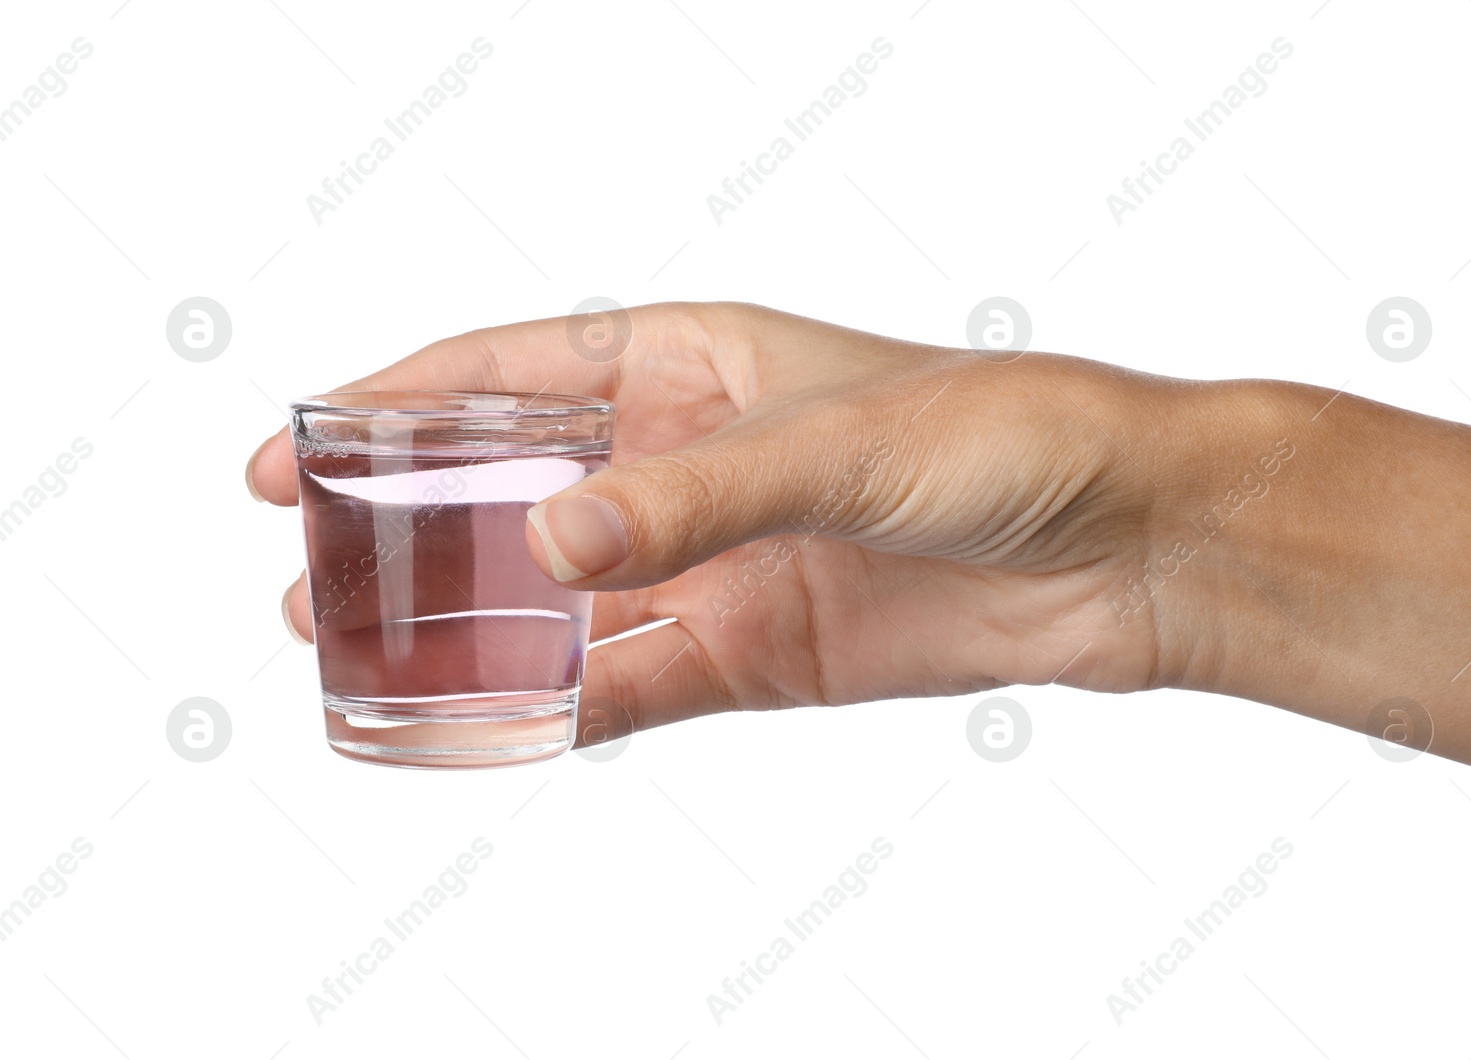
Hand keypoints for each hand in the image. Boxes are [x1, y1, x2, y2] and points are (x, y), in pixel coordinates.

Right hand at [247, 302, 1199, 740]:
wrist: (1123, 544)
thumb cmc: (1003, 439)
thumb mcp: (835, 444)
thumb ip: (691, 495)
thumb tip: (549, 540)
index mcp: (696, 364)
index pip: (511, 373)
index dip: (394, 406)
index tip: (296, 447)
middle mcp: (694, 463)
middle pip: (512, 493)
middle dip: (407, 531)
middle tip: (306, 576)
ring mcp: (719, 562)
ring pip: (560, 601)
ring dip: (466, 631)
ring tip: (360, 653)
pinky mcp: (759, 651)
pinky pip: (633, 683)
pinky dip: (561, 706)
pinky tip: (491, 722)